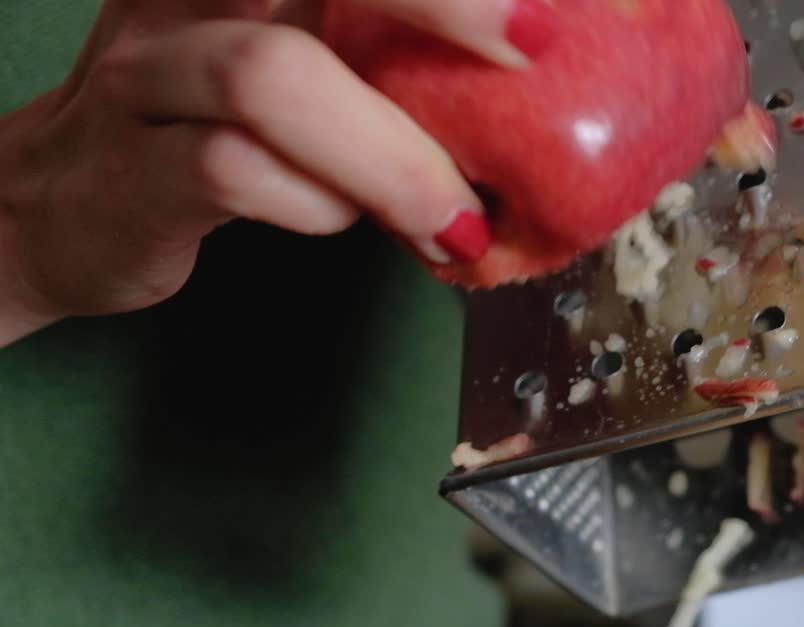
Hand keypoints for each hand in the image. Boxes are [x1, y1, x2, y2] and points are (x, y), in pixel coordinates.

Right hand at [0, 0, 558, 346]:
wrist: (62, 205)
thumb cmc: (213, 123)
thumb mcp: (298, 58)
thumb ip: (385, 49)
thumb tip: (539, 70)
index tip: (539, 10)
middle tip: (530, 44)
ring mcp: (146, 74)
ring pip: (271, 77)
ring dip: (391, 155)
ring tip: (454, 217)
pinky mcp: (129, 170)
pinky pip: (233, 172)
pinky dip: (321, 207)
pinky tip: (351, 225)